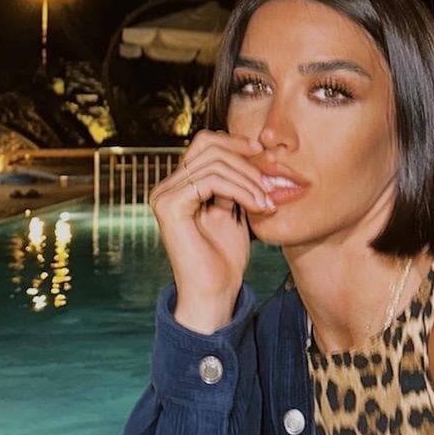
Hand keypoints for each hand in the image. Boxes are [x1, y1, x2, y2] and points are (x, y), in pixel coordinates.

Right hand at [148, 130, 276, 330]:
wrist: (215, 293)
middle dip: (246, 162)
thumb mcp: (234, 210)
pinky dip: (241, 190)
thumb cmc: (224, 258)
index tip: (262, 152)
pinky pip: (212, 181)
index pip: (204, 143)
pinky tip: (256, 207)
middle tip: (269, 185)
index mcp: (178, 186)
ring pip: (215, 164)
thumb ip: (235, 182)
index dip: (234, 141)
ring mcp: (164, 195)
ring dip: (249, 181)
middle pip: (208, 146)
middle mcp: (165, 187)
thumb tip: (254, 149)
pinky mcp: (170, 206)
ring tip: (267, 203)